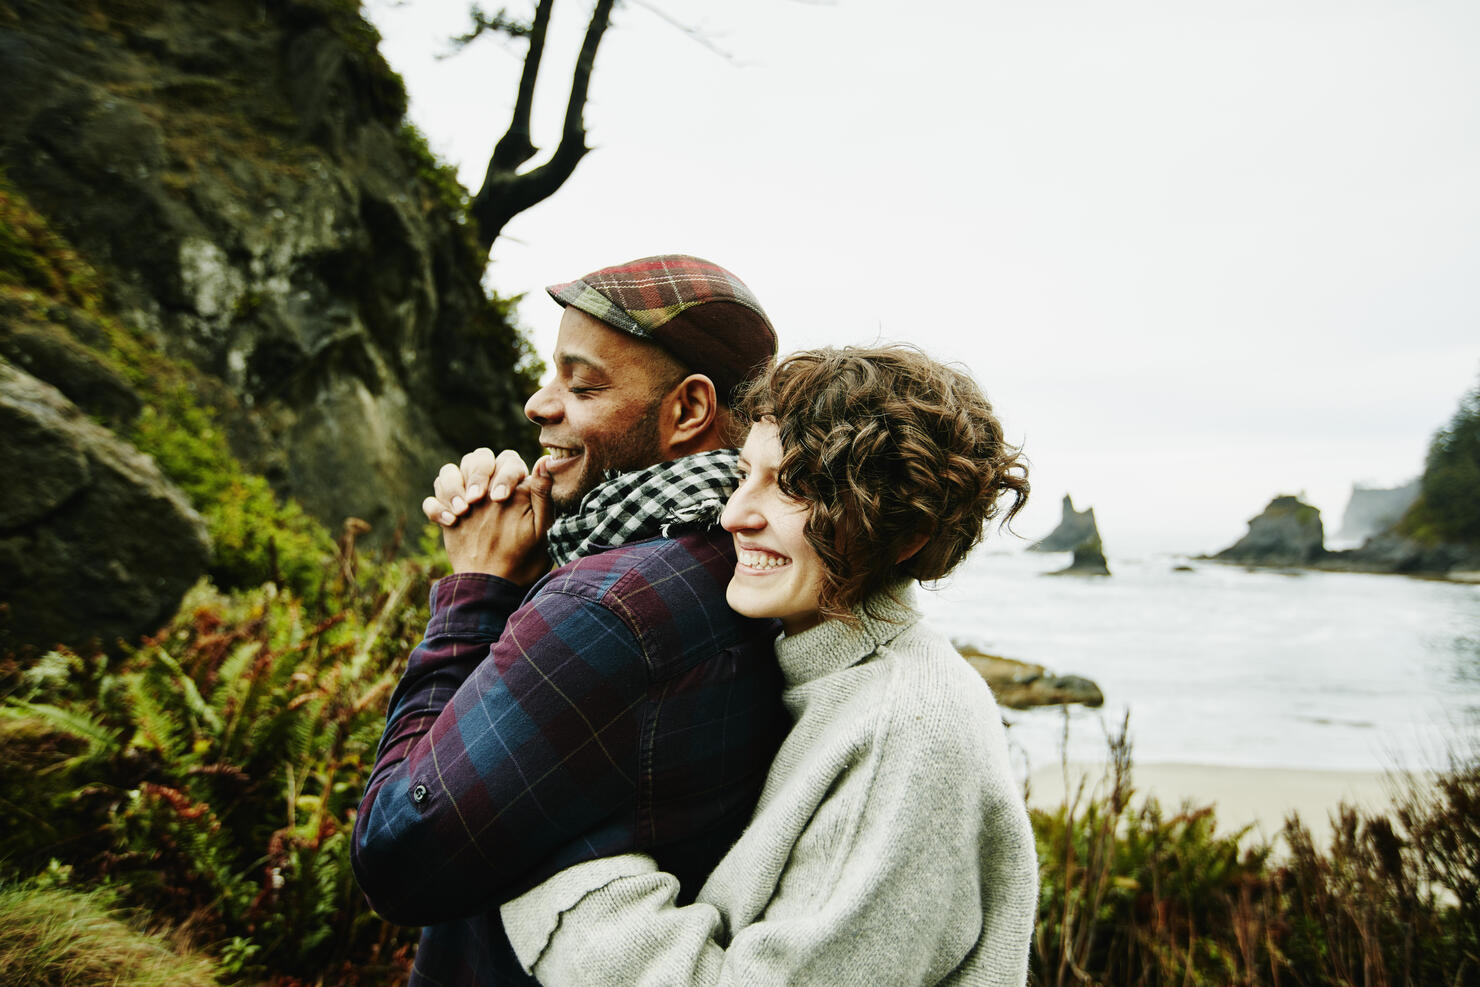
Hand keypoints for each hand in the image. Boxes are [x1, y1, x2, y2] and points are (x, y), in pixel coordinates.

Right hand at [441, 457, 553, 584]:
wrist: (498, 586)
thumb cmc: (526, 559)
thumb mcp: (540, 528)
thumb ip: (542, 493)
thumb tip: (545, 459)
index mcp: (514, 486)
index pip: (507, 459)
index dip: (503, 474)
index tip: (499, 498)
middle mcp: (488, 487)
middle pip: (476, 458)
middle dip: (475, 475)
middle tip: (475, 501)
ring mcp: (465, 501)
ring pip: (449, 471)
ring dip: (452, 487)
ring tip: (462, 511)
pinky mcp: (447, 516)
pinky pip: (431, 500)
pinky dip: (435, 507)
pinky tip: (449, 523)